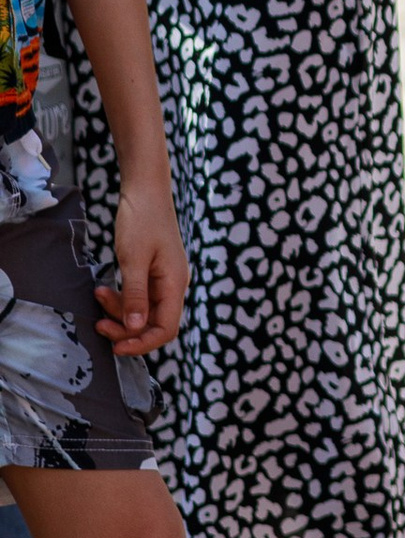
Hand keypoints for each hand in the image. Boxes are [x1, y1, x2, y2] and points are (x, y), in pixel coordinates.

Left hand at [99, 174, 185, 352]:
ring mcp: (163, 279)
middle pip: (153, 324)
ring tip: (96, 296)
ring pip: (143, 312)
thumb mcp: (133, 259)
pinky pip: (138, 297)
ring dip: (118, 312)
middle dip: (125, 329)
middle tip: (99, 325)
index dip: (142, 343)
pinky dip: (120, 298)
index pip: (166, 329)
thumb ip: (134, 296)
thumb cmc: (141, 220)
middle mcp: (173, 285)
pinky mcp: (152, 272)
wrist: (145, 190)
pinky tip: (102, 289)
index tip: (116, 347)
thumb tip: (135, 329)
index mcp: (175, 284)